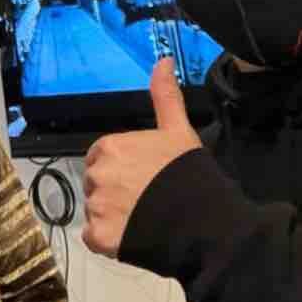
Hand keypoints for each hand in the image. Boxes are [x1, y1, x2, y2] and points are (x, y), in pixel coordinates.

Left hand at [82, 58, 201, 257]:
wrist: (205, 225)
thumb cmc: (190, 174)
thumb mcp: (179, 130)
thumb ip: (165, 96)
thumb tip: (162, 59)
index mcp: (109, 146)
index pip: (102, 157)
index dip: (123, 169)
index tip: (145, 178)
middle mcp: (96, 174)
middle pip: (97, 184)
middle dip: (116, 192)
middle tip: (147, 201)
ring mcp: (96, 207)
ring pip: (97, 211)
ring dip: (114, 217)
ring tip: (145, 220)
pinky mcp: (99, 238)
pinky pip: (96, 239)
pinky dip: (111, 241)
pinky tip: (135, 237)